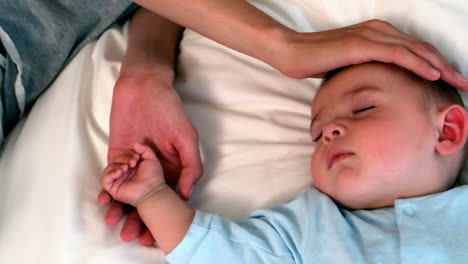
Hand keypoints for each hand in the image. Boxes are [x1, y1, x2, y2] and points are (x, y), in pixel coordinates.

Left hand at [98, 72, 201, 245]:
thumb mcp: (187, 137)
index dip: (162, 217)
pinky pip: (111, 177)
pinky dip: (107, 190)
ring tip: (116, 224)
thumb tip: (187, 194)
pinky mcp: (116, 156)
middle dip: (139, 219)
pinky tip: (105, 202)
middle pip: (145, 200)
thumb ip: (190, 166)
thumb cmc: (170, 111)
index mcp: (172, 169)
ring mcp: (133, 164)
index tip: (157, 235)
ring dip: (121, 209)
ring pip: (126, 193)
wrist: (144, 88)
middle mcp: (152, 171)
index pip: (167, 199)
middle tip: (133, 236)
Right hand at [103, 143, 165, 206]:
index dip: (128, 153)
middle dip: (123, 158)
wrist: (152, 190)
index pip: (123, 155)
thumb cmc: (153, 177)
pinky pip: (105, 180)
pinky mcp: (113, 189)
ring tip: (126, 168)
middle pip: (115, 160)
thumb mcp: (151, 158)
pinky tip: (119, 172)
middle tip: (133, 163)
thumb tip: (135, 143)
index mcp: (131, 166)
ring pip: (109, 168)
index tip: (137, 157)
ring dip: (117, 165)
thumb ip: (144, 149)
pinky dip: (110, 174)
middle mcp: (124, 173)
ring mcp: (118, 180)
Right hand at [272, 19, 467, 90]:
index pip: (414, 49)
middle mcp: (378, 31)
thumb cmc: (315, 61)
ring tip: (458, 81)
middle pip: (421, 48)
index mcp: (377, 35)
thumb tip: (379, 87)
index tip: (451, 81)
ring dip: (440, 66)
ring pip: (414, 50)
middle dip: (447, 66)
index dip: (436, 64)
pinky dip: (417, 63)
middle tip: (465, 83)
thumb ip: (367, 70)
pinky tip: (433, 74)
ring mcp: (370, 36)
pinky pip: (396, 53)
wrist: (291, 52)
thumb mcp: (347, 67)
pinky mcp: (360, 44)